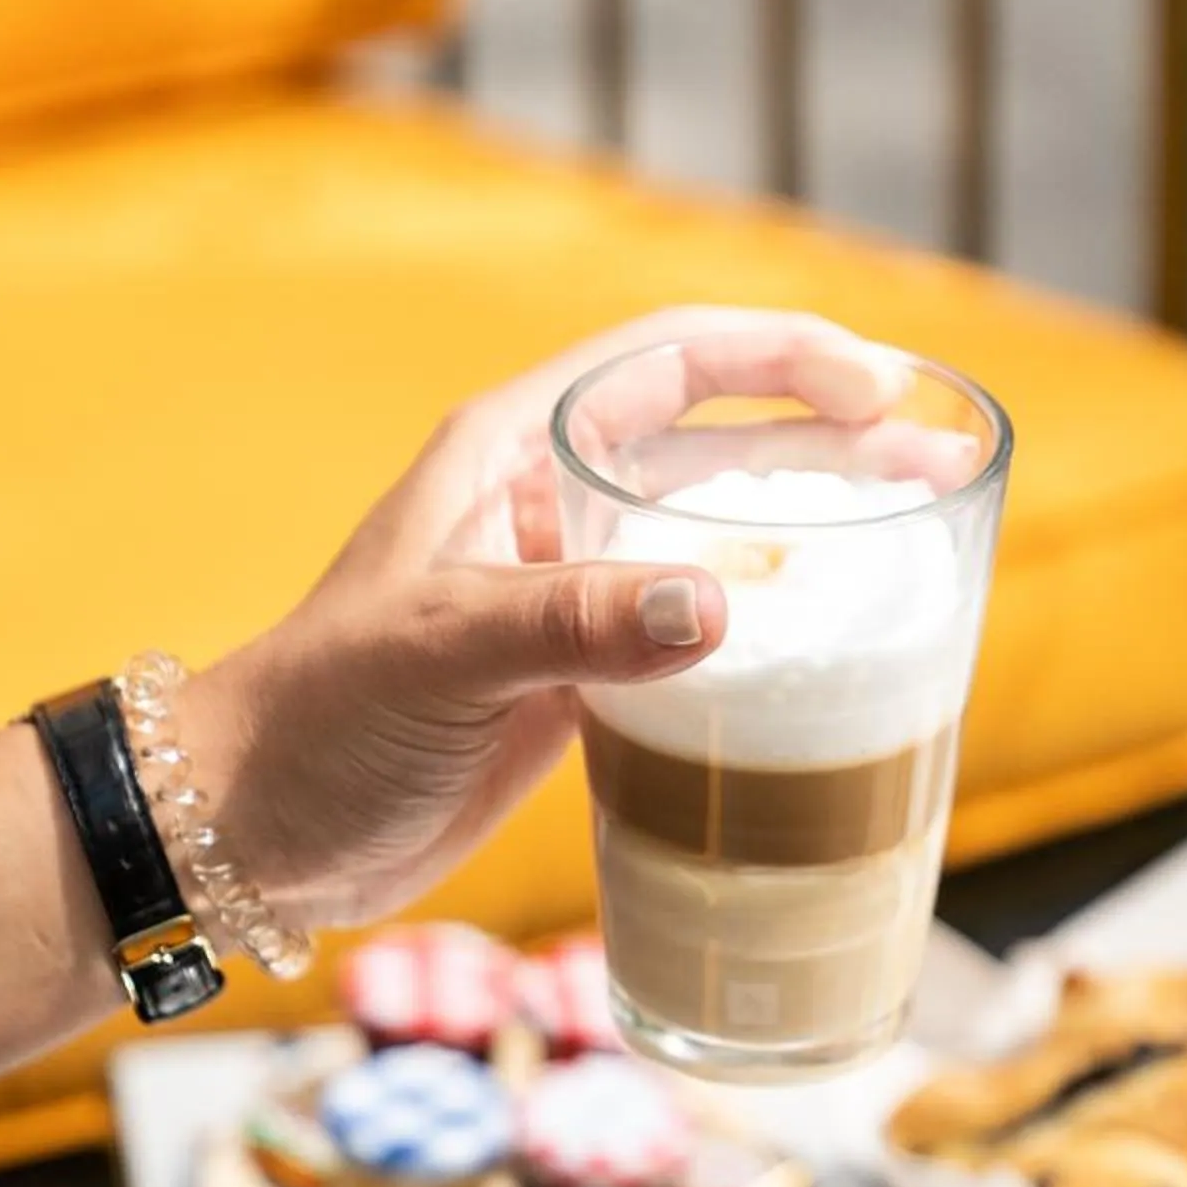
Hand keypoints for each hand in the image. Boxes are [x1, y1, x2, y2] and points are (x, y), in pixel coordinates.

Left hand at [181, 310, 906, 932]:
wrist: (249, 832)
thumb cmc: (319, 720)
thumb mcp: (439, 654)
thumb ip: (574, 623)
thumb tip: (720, 607)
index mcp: (512, 453)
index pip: (667, 362)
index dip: (779, 355)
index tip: (878, 385)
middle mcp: (551, 506)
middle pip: (718, 441)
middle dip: (830, 438)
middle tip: (936, 460)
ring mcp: (573, 594)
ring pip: (722, 531)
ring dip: (818, 525)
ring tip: (924, 533)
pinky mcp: (581, 678)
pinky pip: (703, 628)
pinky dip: (777, 623)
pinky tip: (843, 645)